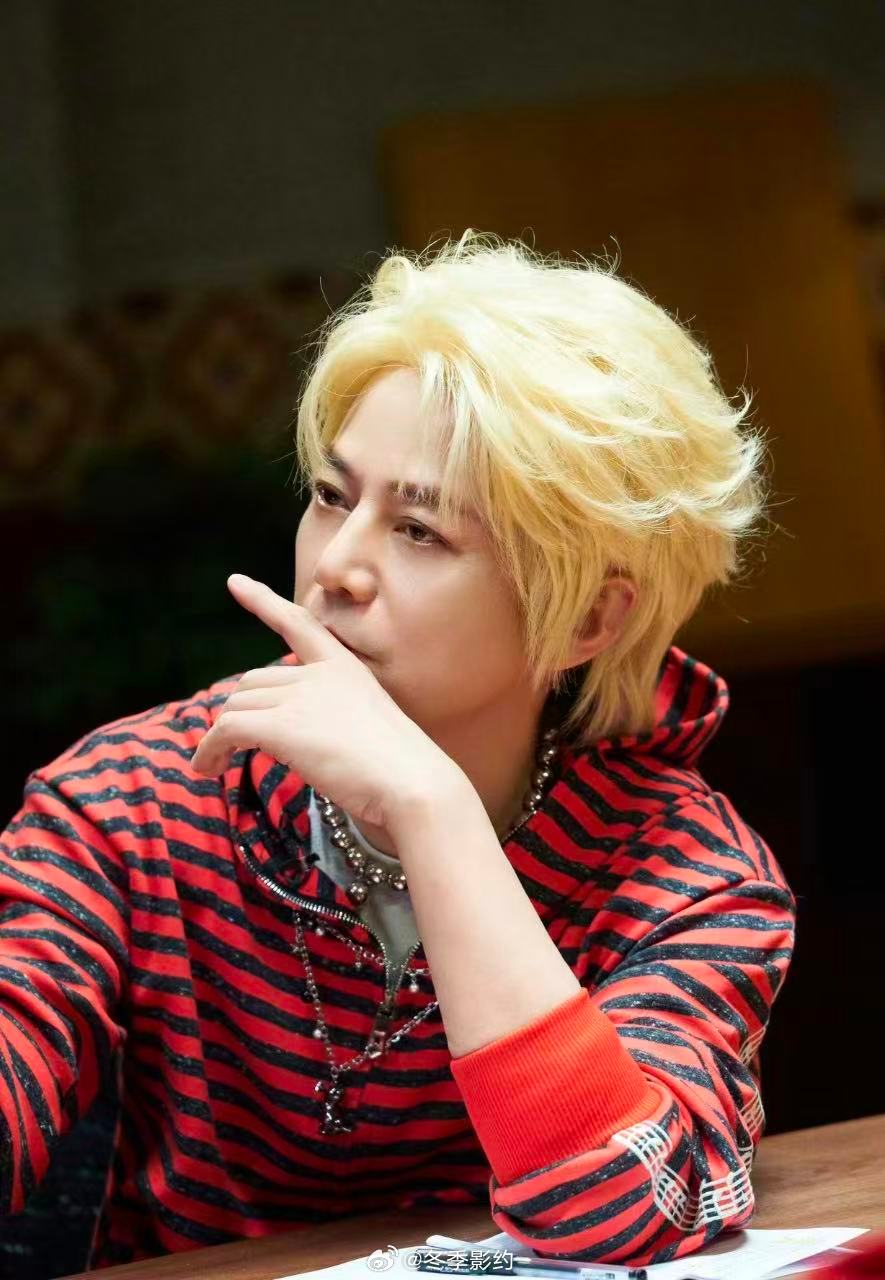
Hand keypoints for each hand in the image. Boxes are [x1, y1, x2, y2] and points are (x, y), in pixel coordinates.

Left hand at [190, 575, 461, 830]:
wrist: (412, 783)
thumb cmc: (401, 770)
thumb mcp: (370, 727)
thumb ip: (334, 718)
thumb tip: (300, 738)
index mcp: (344, 667)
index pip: (297, 622)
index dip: (262, 601)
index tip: (235, 582)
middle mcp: (319, 674)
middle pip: (253, 680)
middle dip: (239, 711)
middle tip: (230, 746)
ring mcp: (301, 697)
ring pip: (236, 706)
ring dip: (218, 736)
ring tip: (212, 765)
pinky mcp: (282, 726)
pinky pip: (227, 729)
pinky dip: (209, 749)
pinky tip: (205, 768)